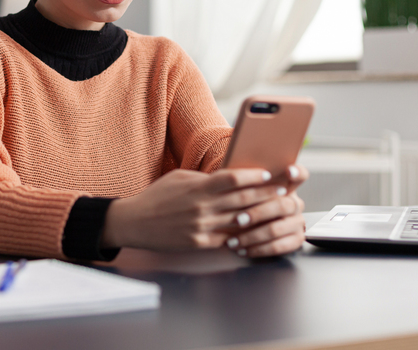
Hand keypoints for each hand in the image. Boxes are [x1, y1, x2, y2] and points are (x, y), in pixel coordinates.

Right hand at [101, 168, 287, 250]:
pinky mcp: (200, 243)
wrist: (135, 223)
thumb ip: (205, 179)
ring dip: (260, 215)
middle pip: (243, 199)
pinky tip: (254, 229)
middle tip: (282, 189)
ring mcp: (202, 227)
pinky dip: (243, 233)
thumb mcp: (179, 178)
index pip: (233, 179)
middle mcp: (202, 208)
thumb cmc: (157, 196)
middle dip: (266, 194)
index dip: (253, 176)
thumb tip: (231, 177)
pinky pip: (229, 238)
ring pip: (240, 221)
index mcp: (198, 188)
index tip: (267, 173)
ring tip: (274, 209)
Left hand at [223, 165, 309, 257]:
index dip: (296, 172)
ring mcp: (298, 222)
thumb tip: (236, 172)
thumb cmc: (243, 204)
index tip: (287, 170)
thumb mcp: (244, 191)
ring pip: (276, 229)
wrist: (246, 226)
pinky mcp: (296, 240)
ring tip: (233, 240)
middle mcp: (295, 203)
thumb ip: (247, 183)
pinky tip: (242, 249)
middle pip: (282, 205)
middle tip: (238, 220)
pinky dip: (257, 249)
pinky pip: (278, 247)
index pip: (300, 174)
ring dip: (252, 236)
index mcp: (287, 186)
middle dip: (257, 213)